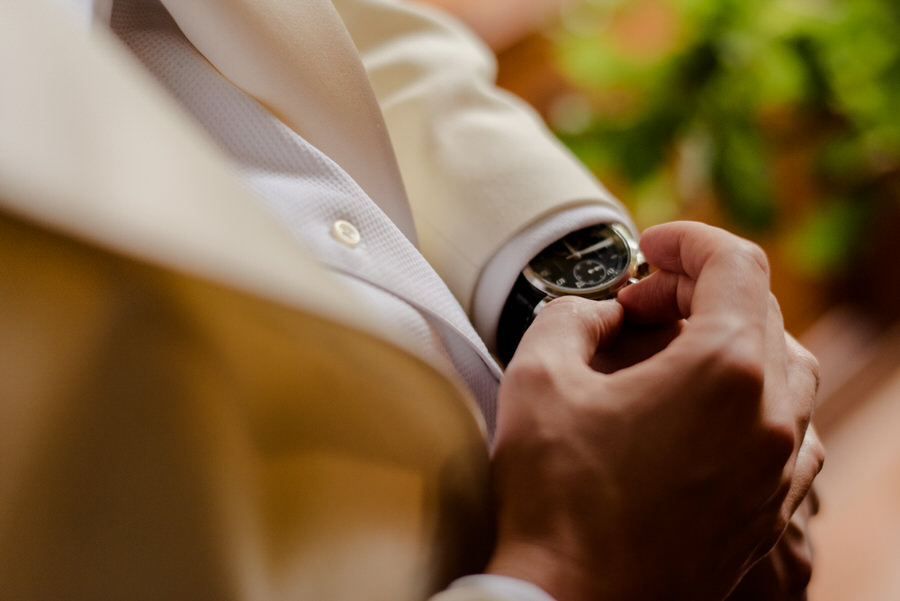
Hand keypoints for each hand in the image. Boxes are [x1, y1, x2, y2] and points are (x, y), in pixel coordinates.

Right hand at [486, 222, 823, 600]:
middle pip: (762, 312)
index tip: (648, 248)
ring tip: (672, 353)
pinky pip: (787, 431)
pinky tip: (699, 414)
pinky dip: (751, 400)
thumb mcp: (537, 378)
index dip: (688, 240)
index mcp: (723, 371)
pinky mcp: (768, 511)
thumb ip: (571, 316)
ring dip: (733, 342)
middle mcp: (769, 417)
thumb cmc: (555, 499)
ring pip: (787, 372)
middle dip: (698, 291)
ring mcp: (777, 470)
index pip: (735, 264)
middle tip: (638, 307)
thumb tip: (599, 313)